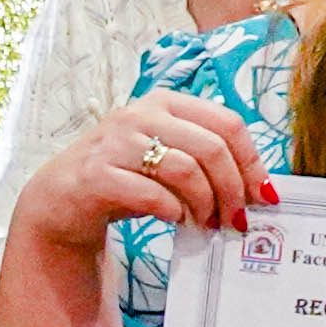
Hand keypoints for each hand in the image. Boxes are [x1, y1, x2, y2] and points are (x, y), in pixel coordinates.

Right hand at [8, 91, 272, 256]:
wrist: (63, 199)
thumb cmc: (125, 177)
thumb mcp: (168, 157)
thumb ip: (206, 160)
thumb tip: (259, 189)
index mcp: (167, 102)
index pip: (228, 124)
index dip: (252, 162)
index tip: (262, 195)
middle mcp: (141, 114)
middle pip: (212, 148)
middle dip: (232, 189)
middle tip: (236, 219)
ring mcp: (116, 142)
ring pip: (186, 170)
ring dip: (205, 204)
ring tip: (205, 224)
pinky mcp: (97, 175)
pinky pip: (152, 194)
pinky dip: (173, 212)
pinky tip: (176, 221)